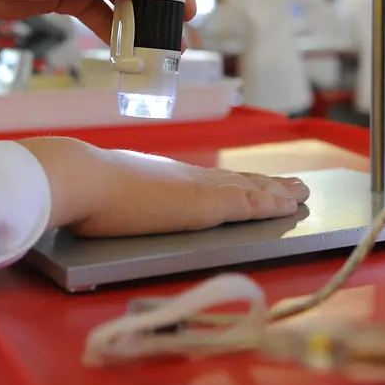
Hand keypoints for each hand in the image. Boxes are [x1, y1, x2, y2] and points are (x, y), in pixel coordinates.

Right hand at [17, 137, 309, 236]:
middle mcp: (190, 177)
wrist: (83, 178)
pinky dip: (270, 206)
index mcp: (170, 177)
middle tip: (295, 186)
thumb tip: (116, 201)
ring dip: (278, 194)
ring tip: (301, 194)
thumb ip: (125, 194)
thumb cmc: (86, 189)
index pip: (215, 180)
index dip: (239, 182)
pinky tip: (287, 208)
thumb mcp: (113, 189)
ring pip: (250, 190)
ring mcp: (200, 189)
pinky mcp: (205, 204)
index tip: (258, 182)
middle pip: (239, 180)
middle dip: (269, 185)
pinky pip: (247, 205)